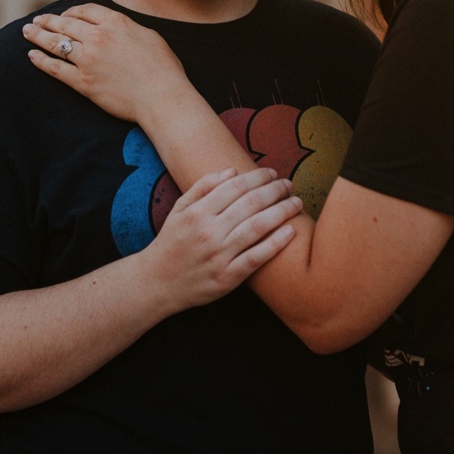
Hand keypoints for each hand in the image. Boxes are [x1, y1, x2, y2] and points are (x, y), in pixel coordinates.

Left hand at [24, 4, 185, 122]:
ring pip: (56, 44)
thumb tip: (115, 25)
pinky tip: (31, 56)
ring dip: (38, 36)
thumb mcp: (147, 34)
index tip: (64, 15)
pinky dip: (41, 61)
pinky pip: (55, 69)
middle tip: (36, 21)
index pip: (84, 11)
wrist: (161, 96)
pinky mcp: (83, 82)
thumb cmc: (162, 67)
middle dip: (47, 21)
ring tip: (27, 32)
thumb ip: (127, 27)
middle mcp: (98, 37)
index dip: (71, 11)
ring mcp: (88, 60)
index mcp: (115, 22)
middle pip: (65, 24)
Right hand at [140, 167, 300, 310]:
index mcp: (198, 212)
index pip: (235, 186)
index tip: (272, 172)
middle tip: (288, 183)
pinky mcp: (227, 278)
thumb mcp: (180, 208)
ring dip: (281, 211)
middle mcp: (209, 231)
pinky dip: (275, 244)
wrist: (158, 282)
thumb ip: (203, 186)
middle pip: (250, 203)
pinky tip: (290, 231)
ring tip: (296, 202)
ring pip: (257, 227)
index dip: (257, 177)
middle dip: (274, 190)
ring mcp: (219, 255)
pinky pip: (256, 258)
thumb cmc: (171, 241)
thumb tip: (232, 171)